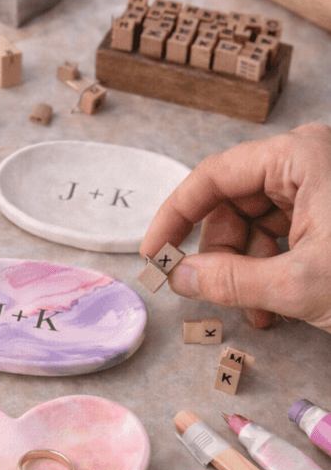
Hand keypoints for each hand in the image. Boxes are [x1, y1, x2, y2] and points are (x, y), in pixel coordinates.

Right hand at [140, 123, 330, 331]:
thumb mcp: (298, 285)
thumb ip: (229, 280)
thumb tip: (180, 277)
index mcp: (301, 156)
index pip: (214, 176)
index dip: (176, 217)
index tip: (155, 255)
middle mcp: (310, 161)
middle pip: (234, 202)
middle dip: (220, 253)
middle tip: (209, 292)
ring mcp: (324, 186)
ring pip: (257, 223)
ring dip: (247, 270)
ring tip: (255, 312)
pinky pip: (285, 235)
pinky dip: (272, 271)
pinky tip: (274, 307)